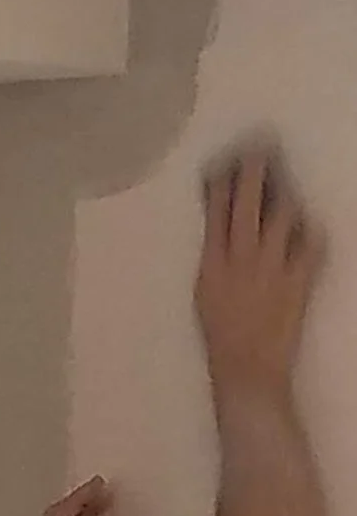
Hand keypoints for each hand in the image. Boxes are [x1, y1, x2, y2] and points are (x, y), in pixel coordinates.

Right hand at [197, 141, 323, 391]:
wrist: (248, 369)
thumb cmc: (220, 335)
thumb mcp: (204, 293)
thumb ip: (215, 258)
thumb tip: (223, 227)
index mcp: (212, 262)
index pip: (217, 210)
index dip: (222, 182)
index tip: (227, 160)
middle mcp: (241, 258)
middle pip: (247, 203)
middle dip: (254, 171)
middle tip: (261, 147)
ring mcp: (272, 267)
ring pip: (281, 215)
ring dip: (284, 192)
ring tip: (286, 179)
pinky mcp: (298, 279)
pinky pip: (310, 244)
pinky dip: (310, 230)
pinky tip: (309, 222)